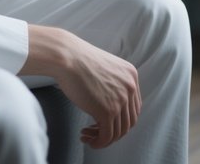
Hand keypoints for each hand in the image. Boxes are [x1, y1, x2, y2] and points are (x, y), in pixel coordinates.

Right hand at [20, 25, 141, 149]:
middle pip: (128, 122)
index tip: (106, 122)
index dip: (121, 120)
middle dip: (112, 131)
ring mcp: (120, 100)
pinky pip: (107, 136)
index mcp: (131, 75)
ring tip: (88, 135)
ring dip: (103, 138)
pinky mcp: (108, 111)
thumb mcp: (104, 68)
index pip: (134, 108)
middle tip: (96, 131)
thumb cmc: (77, 59)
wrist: (65, 55)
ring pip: (118, 132)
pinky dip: (99, 142)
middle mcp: (130, 87)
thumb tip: (111, 104)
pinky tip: (88, 139)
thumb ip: (113, 83)